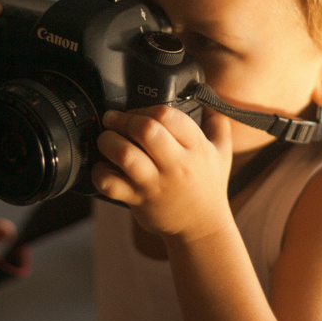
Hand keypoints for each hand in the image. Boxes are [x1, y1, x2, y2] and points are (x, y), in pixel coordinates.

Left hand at [93, 106, 233, 240]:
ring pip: (124, 154)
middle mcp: (175, 164)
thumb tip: (206, 93)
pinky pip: (110, 184)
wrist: (202, 227)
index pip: (168, 115)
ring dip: (108, 141)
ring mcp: (155, 184)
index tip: (138, 112)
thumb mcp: (222, 151)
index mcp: (195, 147)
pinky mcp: (138, 200)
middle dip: (123, 119)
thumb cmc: (209, 185)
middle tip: (113, 119)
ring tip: (105, 139)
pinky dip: (99, 172)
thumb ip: (217, 121)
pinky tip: (102, 166)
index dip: (146, 108)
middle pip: (145, 130)